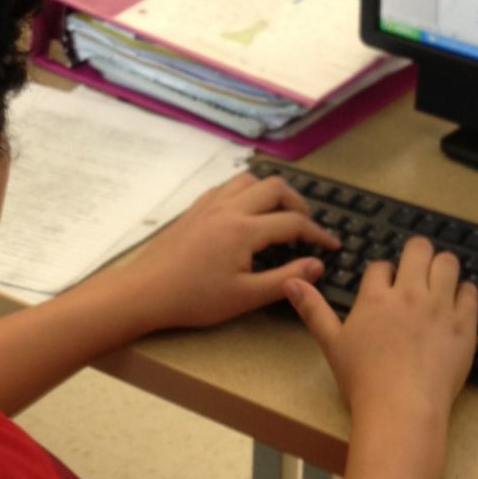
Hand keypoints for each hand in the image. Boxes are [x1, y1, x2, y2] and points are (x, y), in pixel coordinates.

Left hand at [116, 171, 341, 330]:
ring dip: (271, 192)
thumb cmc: (194, 298)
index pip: (293, 222)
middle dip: (299, 203)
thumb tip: (317, 266)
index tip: (332, 246)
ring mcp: (209, 204)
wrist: (145, 291)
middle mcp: (229, 208)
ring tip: (280, 214)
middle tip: (307, 226)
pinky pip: (228, 187)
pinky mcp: (195, 208)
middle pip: (275, 187)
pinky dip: (246, 192)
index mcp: (244, 230)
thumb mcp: (245, 297)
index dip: (318, 234)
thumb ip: (285, 280)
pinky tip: (246, 213)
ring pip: (250, 180)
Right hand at [285, 237, 477, 426]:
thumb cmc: (363, 381)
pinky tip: (458, 302)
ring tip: (440, 281)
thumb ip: (313, 310)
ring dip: (443, 267)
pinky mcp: (464, 325)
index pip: (381, 266)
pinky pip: (471, 292)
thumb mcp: (331, 345)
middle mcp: (408, 294)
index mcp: (375, 298)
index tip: (385, 287)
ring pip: (448, 263)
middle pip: (418, 250)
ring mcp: (439, 307)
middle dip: (417, 255)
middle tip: (417, 271)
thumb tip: (291, 283)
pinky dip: (465, 292)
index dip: (384, 274)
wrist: (401, 408)